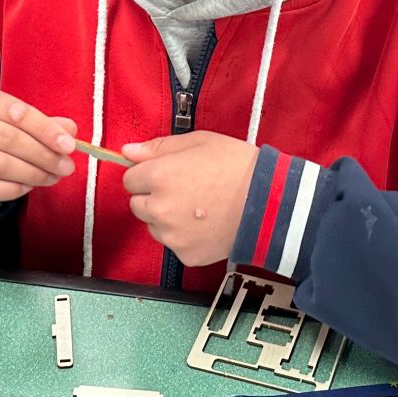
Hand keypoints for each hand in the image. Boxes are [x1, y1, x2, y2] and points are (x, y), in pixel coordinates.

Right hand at [0, 87, 77, 205]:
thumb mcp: (16, 124)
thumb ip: (43, 125)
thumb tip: (70, 130)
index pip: (16, 111)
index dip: (45, 129)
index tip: (69, 146)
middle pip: (9, 138)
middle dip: (43, 155)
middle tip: (65, 167)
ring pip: (0, 164)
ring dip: (33, 174)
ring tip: (51, 178)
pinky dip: (14, 189)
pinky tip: (27, 187)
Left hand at [120, 131, 257, 268]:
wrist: (269, 204)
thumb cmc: (239, 168)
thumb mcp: (199, 142)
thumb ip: (158, 147)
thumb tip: (128, 151)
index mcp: (158, 176)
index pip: (129, 179)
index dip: (147, 174)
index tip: (166, 173)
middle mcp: (159, 208)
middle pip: (137, 205)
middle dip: (154, 197)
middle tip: (185, 190)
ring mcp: (172, 235)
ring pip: (154, 226)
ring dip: (166, 218)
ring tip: (198, 207)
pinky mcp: (185, 254)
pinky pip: (174, 244)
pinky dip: (185, 237)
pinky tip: (206, 224)